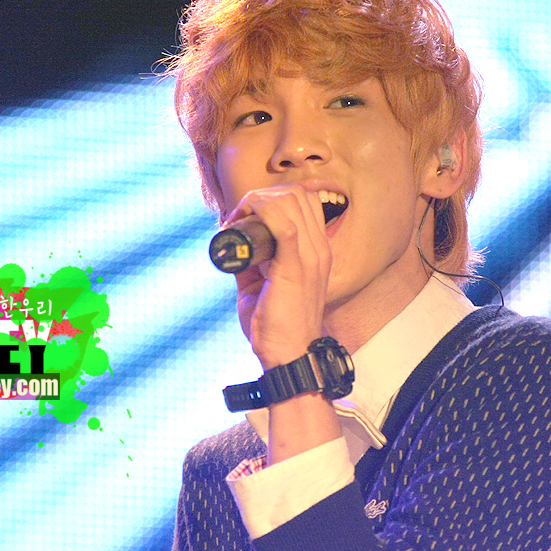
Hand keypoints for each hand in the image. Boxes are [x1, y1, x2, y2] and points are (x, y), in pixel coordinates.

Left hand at [226, 185, 329, 368]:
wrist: (288, 356)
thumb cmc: (276, 326)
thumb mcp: (262, 285)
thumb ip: (251, 262)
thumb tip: (231, 241)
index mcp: (316, 252)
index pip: (304, 202)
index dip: (272, 198)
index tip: (245, 217)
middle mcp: (319, 249)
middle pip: (297, 194)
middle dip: (261, 196)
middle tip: (238, 218)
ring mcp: (311, 256)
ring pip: (290, 200)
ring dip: (256, 202)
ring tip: (237, 222)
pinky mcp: (295, 267)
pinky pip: (283, 223)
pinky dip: (260, 211)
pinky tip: (241, 221)